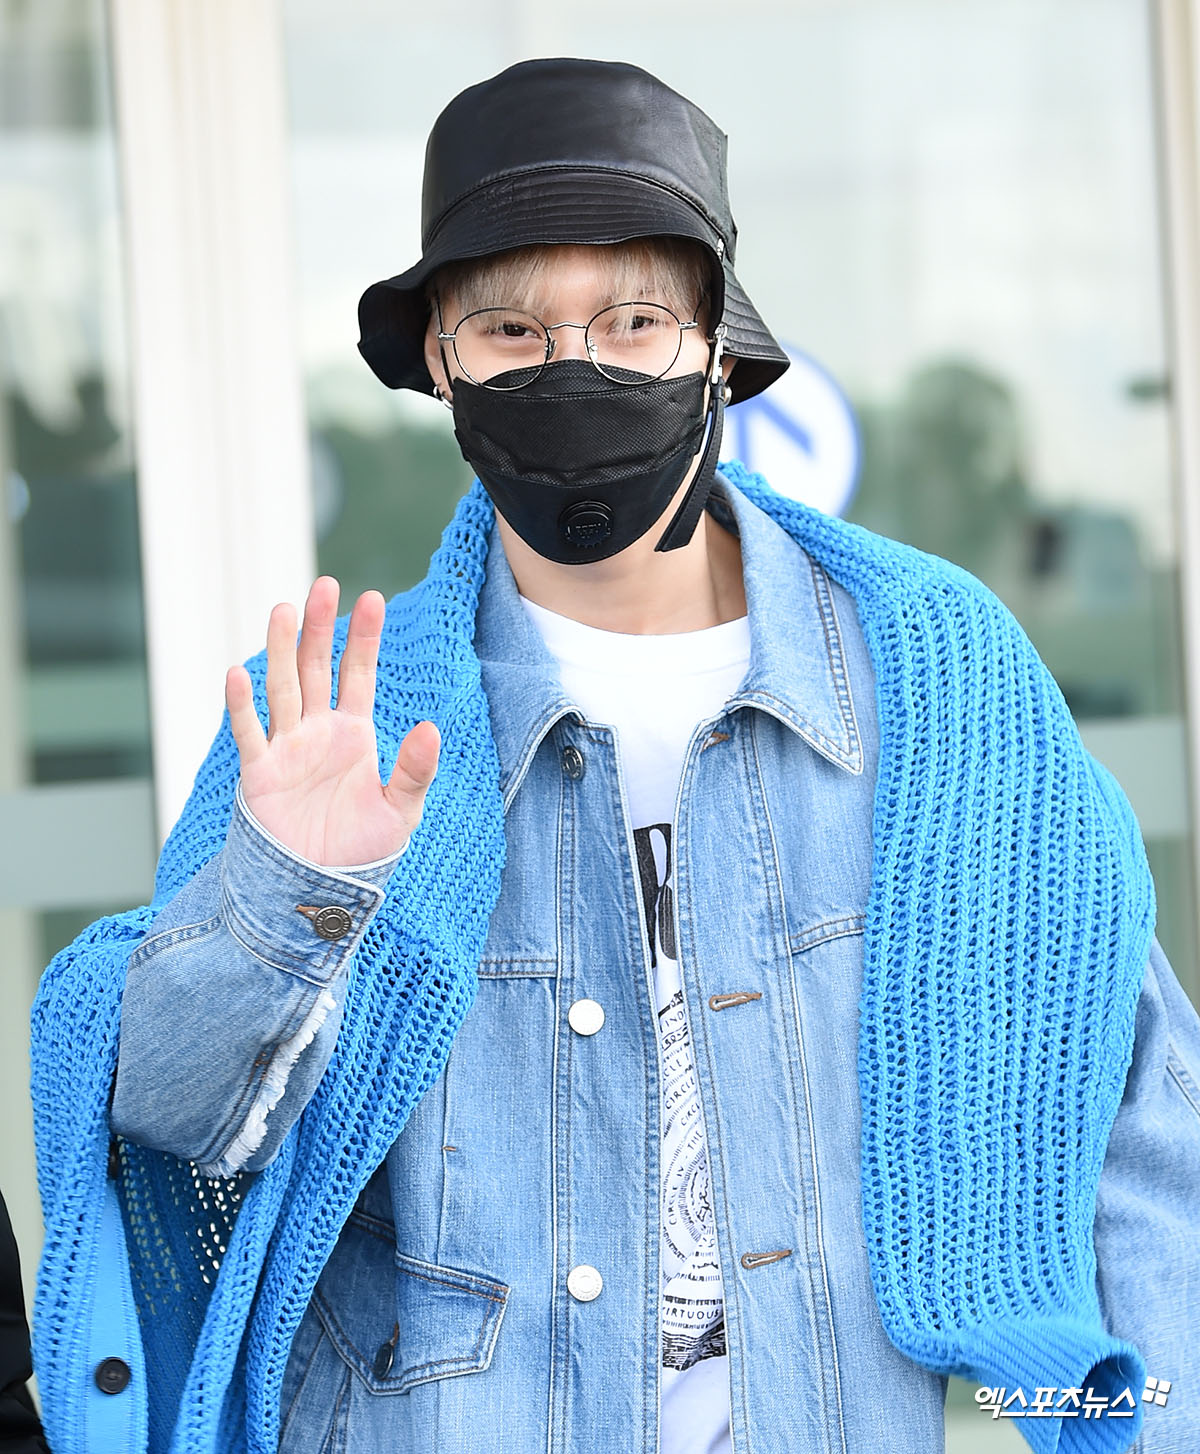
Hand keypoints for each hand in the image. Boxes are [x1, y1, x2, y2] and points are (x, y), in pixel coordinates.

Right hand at [225, 577, 439, 866]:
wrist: (320, 891)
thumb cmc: (363, 853)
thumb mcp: (400, 811)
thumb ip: (414, 770)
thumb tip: (432, 728)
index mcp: (354, 734)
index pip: (358, 675)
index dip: (363, 639)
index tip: (371, 598)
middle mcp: (318, 733)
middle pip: (317, 669)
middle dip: (320, 628)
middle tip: (324, 585)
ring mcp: (286, 749)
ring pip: (282, 688)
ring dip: (281, 650)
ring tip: (283, 609)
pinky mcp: (259, 774)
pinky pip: (249, 733)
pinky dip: (241, 705)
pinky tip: (238, 672)